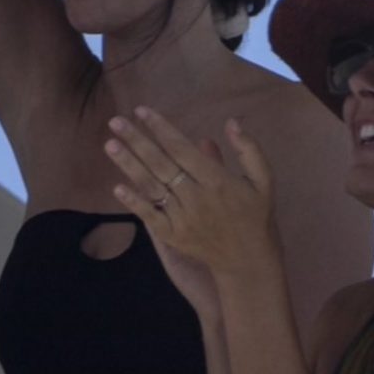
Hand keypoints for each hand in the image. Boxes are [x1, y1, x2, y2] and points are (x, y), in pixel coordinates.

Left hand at [104, 107, 276, 275]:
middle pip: (161, 164)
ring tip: (109, 145)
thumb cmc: (255, 215)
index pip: (181, 149)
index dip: (160, 129)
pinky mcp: (173, 237)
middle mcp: (196, 198)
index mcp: (217, 181)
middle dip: (136, 141)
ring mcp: (182, 219)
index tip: (141, 111)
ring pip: (151, 187)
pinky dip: (133, 202)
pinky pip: (150, 216)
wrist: (248, 262)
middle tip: (115, 121)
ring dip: (129, 165)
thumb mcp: (264, 180)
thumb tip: (230, 122)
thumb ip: (248, 149)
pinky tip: (117, 187)